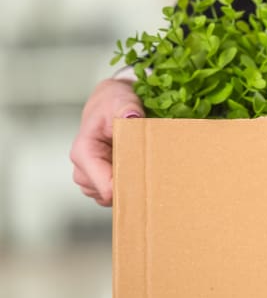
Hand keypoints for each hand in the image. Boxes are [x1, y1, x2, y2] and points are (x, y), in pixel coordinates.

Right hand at [70, 78, 143, 205]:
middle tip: (153, 171)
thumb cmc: (112, 101)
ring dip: (131, 185)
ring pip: (113, 197)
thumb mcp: (121, 100)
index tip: (150, 180)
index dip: (129, 187)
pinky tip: (139, 168)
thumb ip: (126, 109)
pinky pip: (116, 193)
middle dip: (132, 187)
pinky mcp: (100, 181)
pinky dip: (129, 184)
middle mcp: (82, 169)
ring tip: (144, 164)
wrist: (109, 102)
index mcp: (84, 153)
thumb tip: (132, 116)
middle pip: (110, 195)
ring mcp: (90, 177)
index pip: (106, 186)